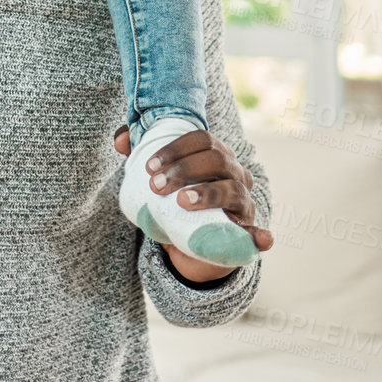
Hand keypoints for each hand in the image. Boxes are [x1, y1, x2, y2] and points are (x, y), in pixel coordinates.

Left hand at [115, 125, 272, 283]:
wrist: (189, 243)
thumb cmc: (173, 201)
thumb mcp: (158, 177)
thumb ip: (137, 154)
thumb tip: (120, 140)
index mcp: (215, 154)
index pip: (202, 138)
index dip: (175, 149)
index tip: (149, 166)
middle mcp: (235, 174)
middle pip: (217, 159)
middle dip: (184, 169)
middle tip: (155, 186)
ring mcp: (244, 203)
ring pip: (234, 190)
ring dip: (208, 193)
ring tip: (182, 201)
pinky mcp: (246, 233)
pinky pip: (257, 235)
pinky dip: (260, 235)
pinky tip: (262, 238)